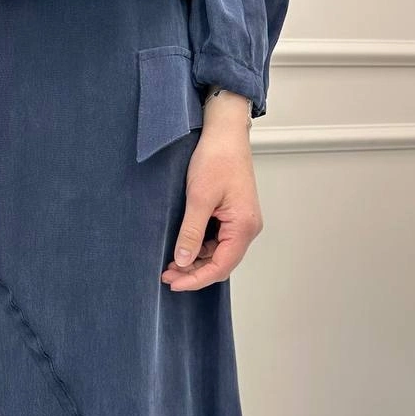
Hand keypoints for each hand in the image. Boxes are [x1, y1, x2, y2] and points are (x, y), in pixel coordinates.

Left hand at [161, 91, 262, 290]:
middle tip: (167, 274)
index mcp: (244, 226)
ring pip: (218, 253)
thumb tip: (182, 261)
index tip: (173, 283)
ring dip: (195, 260)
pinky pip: (217, 240)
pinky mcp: (233, 215)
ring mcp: (241, 221)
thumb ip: (191, 233)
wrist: (224, 132)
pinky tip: (182, 247)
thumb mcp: (199, 198)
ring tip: (170, 264)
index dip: (196, 279)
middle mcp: (247, 227)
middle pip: (221, 263)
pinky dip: (199, 247)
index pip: (221, 266)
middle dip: (193, 272)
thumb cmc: (217, 158)